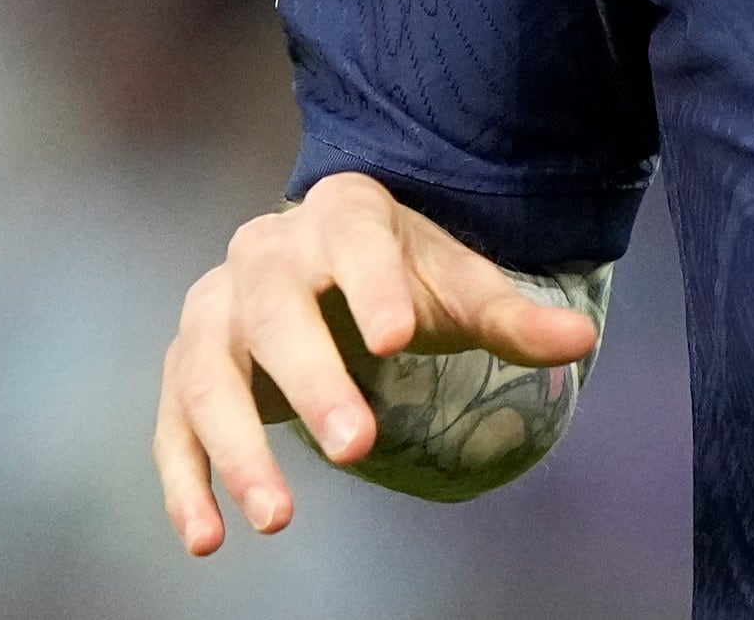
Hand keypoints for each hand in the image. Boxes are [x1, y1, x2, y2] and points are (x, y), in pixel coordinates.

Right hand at [153, 172, 599, 553]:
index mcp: (341, 215)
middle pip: (276, 311)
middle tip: (355, 446)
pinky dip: (184, 483)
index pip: (357, 244)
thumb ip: (511, 315)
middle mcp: (263, 253)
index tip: (398, 338)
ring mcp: (212, 311)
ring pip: (210, 376)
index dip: (374, 287)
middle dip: (313, 380)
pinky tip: (209, 538)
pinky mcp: (183, 369)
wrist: (323, 265)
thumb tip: (581, 338)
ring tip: (279, 517)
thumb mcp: (456, 284)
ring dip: (239, 448)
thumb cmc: (397, 277)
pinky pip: (172, 426)